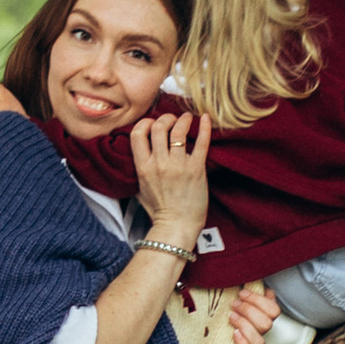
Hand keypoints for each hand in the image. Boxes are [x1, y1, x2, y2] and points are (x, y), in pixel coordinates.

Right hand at [128, 105, 210, 235]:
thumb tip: (141, 153)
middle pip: (158, 128)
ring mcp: (178, 166)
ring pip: (178, 132)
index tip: (152, 123)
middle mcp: (159, 164)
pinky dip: (205, 128)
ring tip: (187, 117)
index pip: (137, 134)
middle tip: (172, 119)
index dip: (145, 123)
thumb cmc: (159, 210)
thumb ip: (140, 169)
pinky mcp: (196, 169)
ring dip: (183, 119)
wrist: (176, 225)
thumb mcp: (140, 188)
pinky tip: (207, 118)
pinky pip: (201, 143)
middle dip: (165, 118)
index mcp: (143, 167)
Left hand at [227, 282, 281, 343]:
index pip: (274, 310)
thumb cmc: (233, 310)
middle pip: (266, 324)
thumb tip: (254, 280)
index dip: (258, 300)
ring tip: (231, 316)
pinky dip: (241, 343)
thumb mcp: (241, 297)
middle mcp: (262, 331)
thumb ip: (250, 288)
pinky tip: (234, 333)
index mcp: (266, 316)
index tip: (242, 293)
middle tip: (234, 304)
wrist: (217, 330)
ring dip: (245, 326)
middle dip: (248, 311)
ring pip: (259, 341)